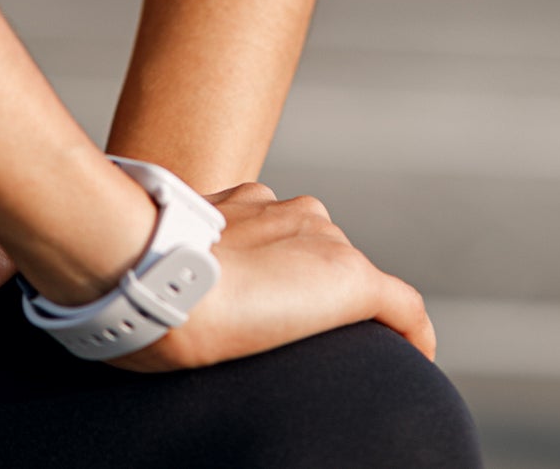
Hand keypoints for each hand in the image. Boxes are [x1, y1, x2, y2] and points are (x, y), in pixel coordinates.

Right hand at [114, 182, 435, 371]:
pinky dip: (412, 334)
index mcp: (249, 201)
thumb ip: (173, 258)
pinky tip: (415, 357)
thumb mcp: (160, 256)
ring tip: (326, 355)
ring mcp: (325, 243)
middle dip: (311, 290)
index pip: (281, 235)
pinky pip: (403, 308)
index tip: (266, 300)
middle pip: (322, 255)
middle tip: (287, 335)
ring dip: (343, 312)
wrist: (163, 277)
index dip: (279, 270)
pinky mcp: (351, 280)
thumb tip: (144, 296)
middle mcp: (293, 211)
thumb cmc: (145, 275)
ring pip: (351, 280)